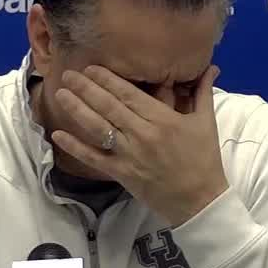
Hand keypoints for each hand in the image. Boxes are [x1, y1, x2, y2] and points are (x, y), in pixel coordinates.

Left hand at [52, 65, 227, 226]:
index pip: (129, 94)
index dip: (107, 80)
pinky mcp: (121, 174)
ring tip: (60, 94)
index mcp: (163, 119)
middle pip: (108, 107)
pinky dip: (75, 147)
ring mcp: (129, 155)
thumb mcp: (205, 123)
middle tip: (67, 73)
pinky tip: (57, 135)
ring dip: (77, 110)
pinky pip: (94, 158)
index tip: (91, 67)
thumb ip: (202, 92)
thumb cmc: (203, 160)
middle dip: (86, 88)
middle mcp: (142, 134)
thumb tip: (210, 67)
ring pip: (98, 128)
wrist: (199, 201)